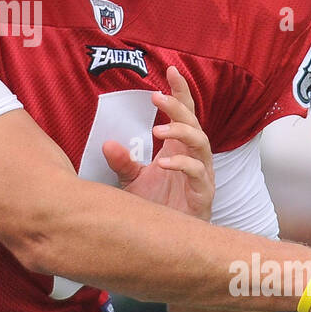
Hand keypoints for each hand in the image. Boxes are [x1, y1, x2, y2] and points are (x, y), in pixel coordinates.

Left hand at [102, 66, 214, 219]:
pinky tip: (164, 164)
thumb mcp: (132, 181)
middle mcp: (193, 156)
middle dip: (177, 106)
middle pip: (193, 122)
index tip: (171, 70)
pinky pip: (198, 173)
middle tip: (155, 96)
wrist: (167, 241)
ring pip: (201, 143)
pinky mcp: (203, 193)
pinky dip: (182, 165)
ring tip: (158, 129)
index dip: (180, 91)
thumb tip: (107, 143)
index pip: (184, 112)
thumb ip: (122, 162)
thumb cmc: (156, 206)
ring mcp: (201, 174)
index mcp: (178, 147)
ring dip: (181, 132)